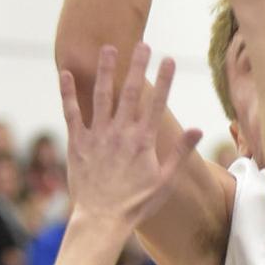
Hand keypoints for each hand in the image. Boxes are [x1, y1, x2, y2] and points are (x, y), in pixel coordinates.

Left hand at [60, 44, 201, 230]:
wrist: (102, 219)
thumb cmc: (136, 203)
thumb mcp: (165, 181)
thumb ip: (180, 153)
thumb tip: (198, 129)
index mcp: (143, 141)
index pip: (156, 103)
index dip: (164, 80)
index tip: (169, 59)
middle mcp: (121, 133)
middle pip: (130, 93)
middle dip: (137, 66)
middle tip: (142, 44)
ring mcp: (98, 136)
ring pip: (101, 96)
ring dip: (106, 71)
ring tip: (108, 48)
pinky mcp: (78, 143)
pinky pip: (71, 113)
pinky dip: (68, 93)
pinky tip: (66, 74)